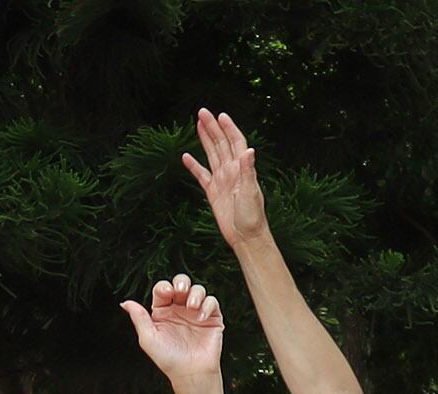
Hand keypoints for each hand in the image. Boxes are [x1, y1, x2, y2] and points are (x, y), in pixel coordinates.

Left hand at [124, 275, 222, 382]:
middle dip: (182, 281)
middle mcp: (179, 309)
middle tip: (180, 290)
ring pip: (198, 290)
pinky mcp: (212, 319)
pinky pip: (212, 302)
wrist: (190, 373)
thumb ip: (139, 318)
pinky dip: (207, 305)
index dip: (164, 287)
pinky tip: (201, 317)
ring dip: (195, 293)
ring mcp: (196, 313)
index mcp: (163, 312)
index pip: (163, 290)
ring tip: (191, 306)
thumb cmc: (168, 359)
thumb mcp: (148, 338)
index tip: (166, 293)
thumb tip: (125, 303)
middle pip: (182, 283)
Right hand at [181, 109, 269, 247]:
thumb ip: (248, 171)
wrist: (246, 237)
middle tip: (202, 112)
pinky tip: (186, 157)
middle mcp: (232, 171)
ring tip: (198, 124)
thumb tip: (249, 150)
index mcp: (242, 169)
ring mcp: (222, 180)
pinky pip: (202, 175)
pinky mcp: (213, 192)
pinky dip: (194, 166)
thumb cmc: (252, 216)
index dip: (229, 128)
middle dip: (213, 128)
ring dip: (205, 140)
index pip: (235, 142)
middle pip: (221, 144)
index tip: (220, 115)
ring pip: (212, 155)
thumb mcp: (250, 192)